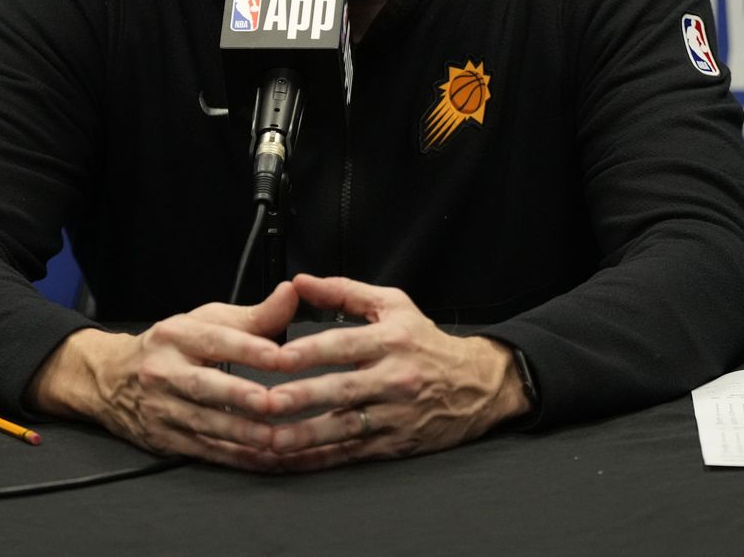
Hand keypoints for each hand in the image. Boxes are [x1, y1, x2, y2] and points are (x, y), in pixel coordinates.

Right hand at [28, 281, 297, 470]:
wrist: (108, 379)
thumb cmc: (169, 347)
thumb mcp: (204, 322)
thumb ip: (253, 315)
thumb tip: (291, 294)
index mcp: (175, 335)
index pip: (214, 339)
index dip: (248, 348)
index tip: (280, 356)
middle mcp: (163, 371)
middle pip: (203, 384)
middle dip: (238, 394)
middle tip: (272, 402)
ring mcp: (161, 409)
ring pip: (204, 423)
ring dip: (242, 434)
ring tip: (276, 438)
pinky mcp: (164, 439)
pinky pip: (205, 450)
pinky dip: (236, 457)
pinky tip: (264, 458)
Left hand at [261, 273, 531, 471]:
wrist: (477, 385)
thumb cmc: (425, 342)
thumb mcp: (393, 305)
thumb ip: (343, 292)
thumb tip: (299, 282)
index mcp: (391, 340)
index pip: (345, 345)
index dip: (310, 352)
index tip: (277, 357)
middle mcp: (394, 378)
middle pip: (342, 389)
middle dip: (302, 397)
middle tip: (266, 403)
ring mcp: (395, 415)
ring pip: (345, 428)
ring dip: (306, 436)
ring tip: (272, 440)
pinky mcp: (396, 443)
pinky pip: (354, 453)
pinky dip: (323, 459)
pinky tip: (295, 461)